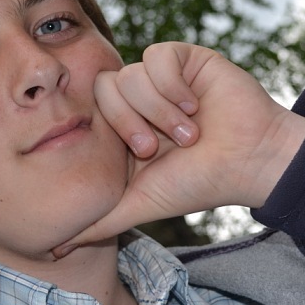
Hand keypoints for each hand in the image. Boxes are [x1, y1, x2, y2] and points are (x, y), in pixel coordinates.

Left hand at [53, 42, 304, 256]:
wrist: (250, 160)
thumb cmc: (200, 182)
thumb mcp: (142, 203)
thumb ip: (99, 221)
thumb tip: (54, 249)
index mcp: (123, 127)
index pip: (90, 111)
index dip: (113, 131)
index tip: (144, 155)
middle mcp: (138, 99)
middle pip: (105, 89)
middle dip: (132, 122)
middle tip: (159, 147)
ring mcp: (159, 77)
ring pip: (131, 75)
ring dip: (161, 110)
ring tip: (190, 132)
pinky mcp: (183, 58)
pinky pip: (156, 56)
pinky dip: (174, 85)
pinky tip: (195, 104)